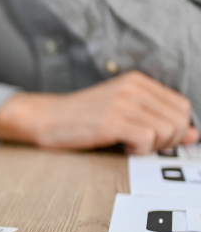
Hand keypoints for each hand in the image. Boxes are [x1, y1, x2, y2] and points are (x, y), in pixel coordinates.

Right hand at [0, 71, 199, 153]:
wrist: (45, 118)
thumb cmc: (80, 117)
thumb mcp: (120, 110)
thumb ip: (155, 119)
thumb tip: (193, 135)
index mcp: (137, 81)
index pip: (181, 105)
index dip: (176, 128)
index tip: (158, 138)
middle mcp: (133, 88)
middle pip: (178, 119)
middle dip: (167, 139)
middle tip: (144, 144)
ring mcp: (122, 103)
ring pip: (166, 130)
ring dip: (152, 146)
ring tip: (132, 145)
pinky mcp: (112, 121)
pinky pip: (147, 139)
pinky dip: (139, 150)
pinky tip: (123, 148)